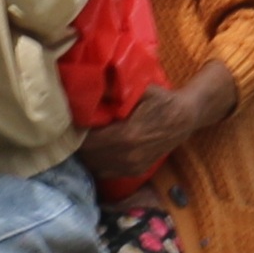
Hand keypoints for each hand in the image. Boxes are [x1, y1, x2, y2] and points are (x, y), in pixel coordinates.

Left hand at [74, 63, 237, 189]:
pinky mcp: (135, 171)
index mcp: (126, 135)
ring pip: (95, 166)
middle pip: (88, 155)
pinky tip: (95, 148)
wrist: (185, 118)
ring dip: (86, 154)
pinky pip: (106, 172)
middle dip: (77, 143)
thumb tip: (90, 81)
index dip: (74, 132)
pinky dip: (97, 161)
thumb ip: (115, 88)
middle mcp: (127, 156)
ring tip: (81, 139)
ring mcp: (131, 166)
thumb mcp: (141, 88)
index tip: (68, 121)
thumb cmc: (161, 100)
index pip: (87, 140)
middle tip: (70, 130)